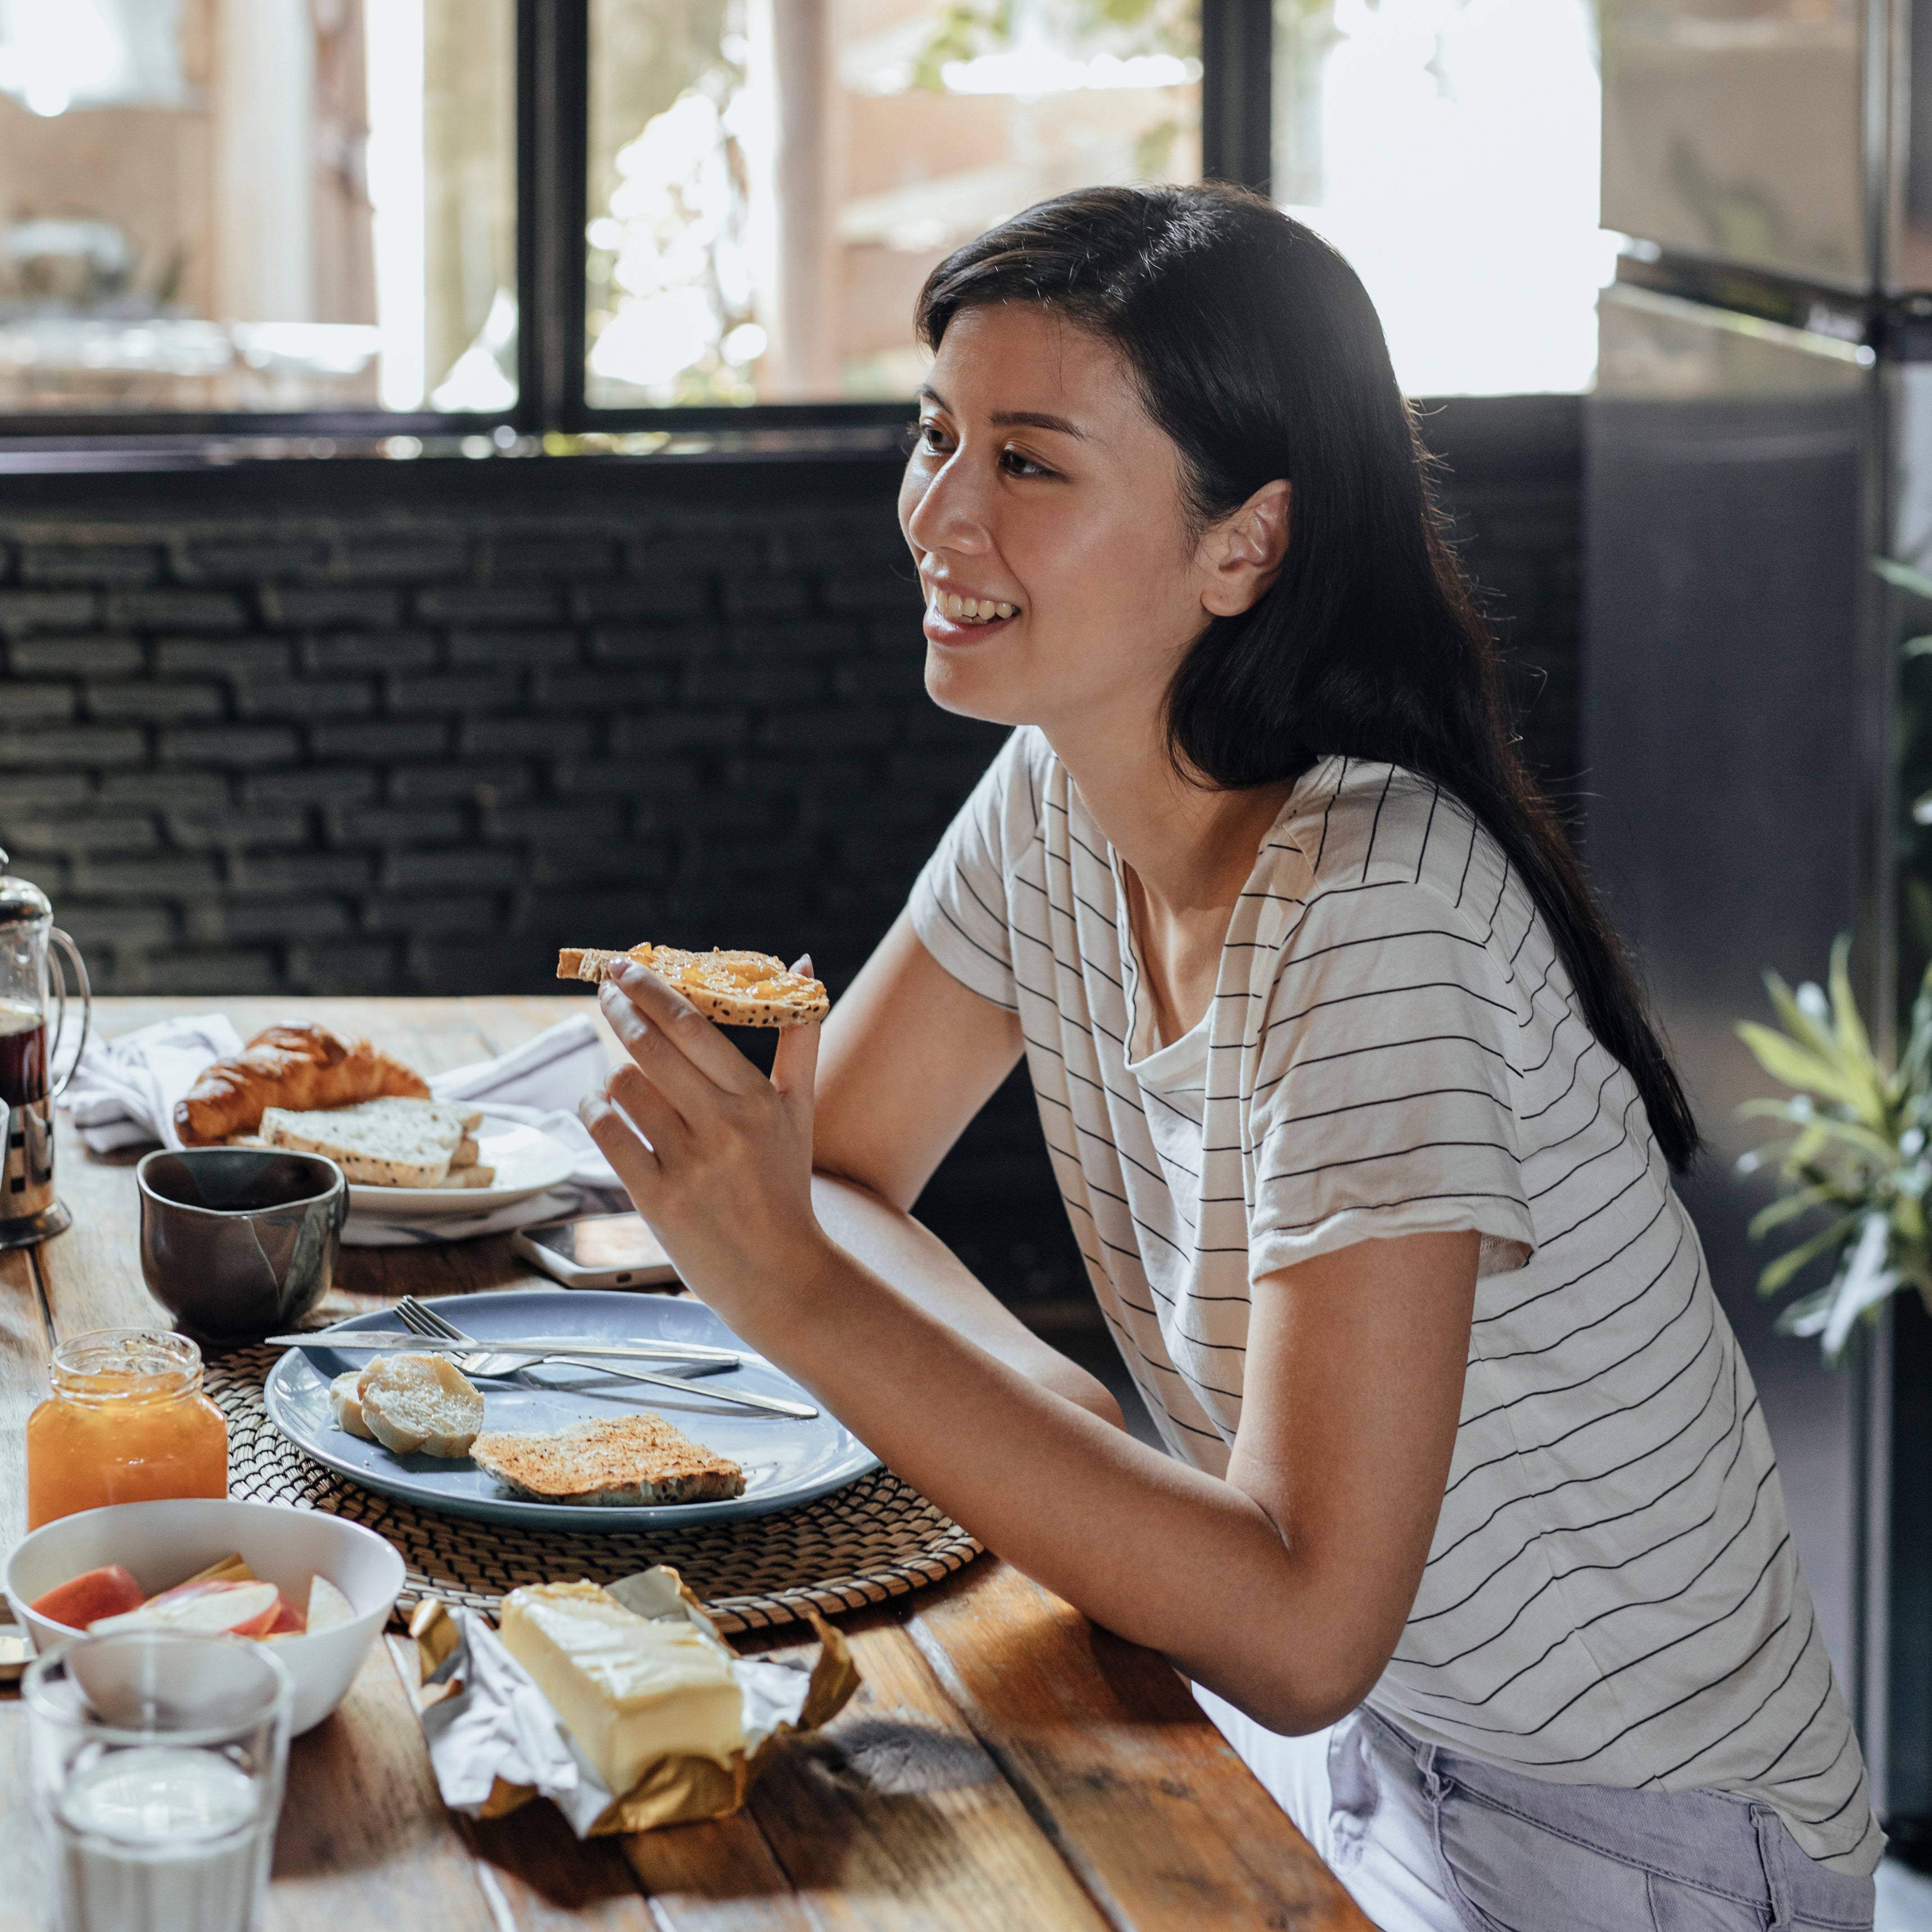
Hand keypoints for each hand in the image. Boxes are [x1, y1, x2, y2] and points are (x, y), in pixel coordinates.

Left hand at [579, 957, 826, 1319]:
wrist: (779, 1276)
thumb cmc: (784, 1186)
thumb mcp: (799, 1112)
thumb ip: (800, 1040)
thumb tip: (804, 963)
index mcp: (756, 1100)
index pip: (692, 1027)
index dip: (651, 990)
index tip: (625, 965)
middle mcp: (723, 1127)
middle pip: (651, 1046)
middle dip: (619, 1008)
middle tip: (604, 986)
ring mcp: (687, 1164)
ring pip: (625, 1088)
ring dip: (614, 1071)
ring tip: (622, 1073)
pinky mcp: (656, 1200)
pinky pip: (607, 1134)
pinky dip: (594, 1110)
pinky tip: (599, 1105)